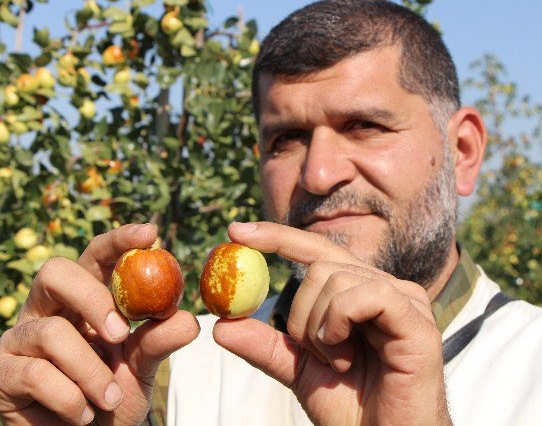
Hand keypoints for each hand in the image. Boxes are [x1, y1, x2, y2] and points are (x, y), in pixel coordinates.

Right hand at [0, 223, 199, 425]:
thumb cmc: (110, 399)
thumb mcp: (142, 369)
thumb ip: (159, 341)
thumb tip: (189, 319)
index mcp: (81, 299)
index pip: (94, 257)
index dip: (117, 240)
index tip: (149, 233)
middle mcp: (46, 309)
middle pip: (54, 272)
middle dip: (91, 298)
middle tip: (121, 332)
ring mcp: (19, 338)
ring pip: (51, 332)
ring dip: (89, 371)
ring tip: (107, 398)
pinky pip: (36, 374)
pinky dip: (69, 399)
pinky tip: (80, 415)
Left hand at [213, 222, 449, 425]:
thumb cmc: (350, 407)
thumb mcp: (298, 370)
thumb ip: (265, 345)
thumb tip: (220, 324)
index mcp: (357, 292)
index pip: (315, 250)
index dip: (276, 236)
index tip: (235, 231)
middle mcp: (382, 287)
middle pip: (318, 266)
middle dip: (300, 313)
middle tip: (313, 351)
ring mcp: (404, 300)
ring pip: (336, 278)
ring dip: (319, 327)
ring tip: (337, 361)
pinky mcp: (417, 321)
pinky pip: (367, 294)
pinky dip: (341, 321)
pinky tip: (345, 354)